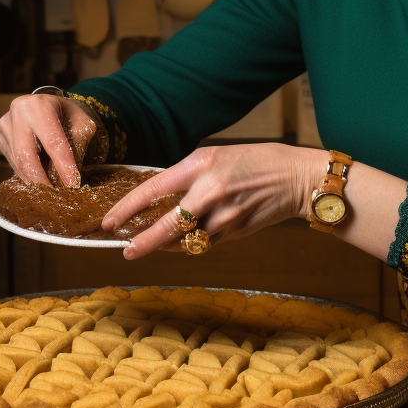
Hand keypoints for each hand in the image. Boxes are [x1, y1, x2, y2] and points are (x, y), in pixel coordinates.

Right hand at [0, 93, 97, 186]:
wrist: (52, 105)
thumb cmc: (70, 114)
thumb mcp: (83, 124)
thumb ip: (78, 146)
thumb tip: (71, 177)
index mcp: (40, 105)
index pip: (52, 141)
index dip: (63, 165)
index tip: (72, 184)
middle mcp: (18, 112)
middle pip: (26, 155)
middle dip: (41, 179)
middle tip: (55, 194)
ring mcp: (6, 125)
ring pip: (18, 162)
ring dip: (34, 179)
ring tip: (50, 189)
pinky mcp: (1, 138)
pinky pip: (13, 162)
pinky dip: (27, 173)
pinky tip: (39, 178)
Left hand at [100, 142, 328, 258]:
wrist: (298, 177)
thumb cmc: (257, 161)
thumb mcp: (217, 157)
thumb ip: (189, 176)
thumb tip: (161, 199)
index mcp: (200, 164)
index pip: (153, 189)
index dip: (127, 208)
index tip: (109, 221)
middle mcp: (210, 190)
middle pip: (167, 226)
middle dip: (143, 242)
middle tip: (126, 250)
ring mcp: (224, 215)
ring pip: (185, 240)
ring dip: (169, 244)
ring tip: (155, 242)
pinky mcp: (236, 232)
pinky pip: (206, 243)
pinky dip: (195, 242)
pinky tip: (194, 236)